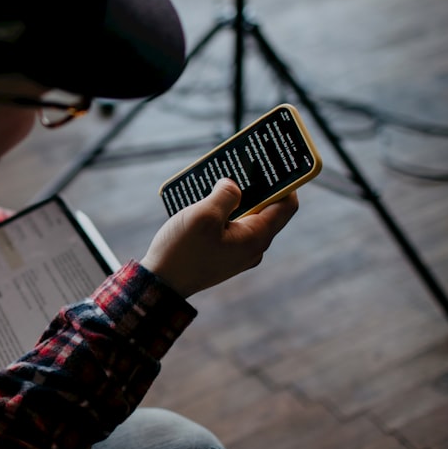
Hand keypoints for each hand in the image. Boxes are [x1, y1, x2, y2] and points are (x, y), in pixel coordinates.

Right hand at [139, 179, 298, 298]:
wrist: (161, 284)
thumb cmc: (182, 251)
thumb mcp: (204, 215)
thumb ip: (225, 195)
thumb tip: (233, 185)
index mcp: (255, 238)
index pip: (286, 205)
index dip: (286, 182)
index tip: (274, 164)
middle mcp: (253, 248)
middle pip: (267, 211)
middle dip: (257, 187)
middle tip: (243, 166)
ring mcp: (239, 253)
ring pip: (247, 219)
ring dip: (237, 200)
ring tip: (221, 182)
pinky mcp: (224, 255)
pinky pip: (232, 229)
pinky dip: (225, 213)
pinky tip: (208, 203)